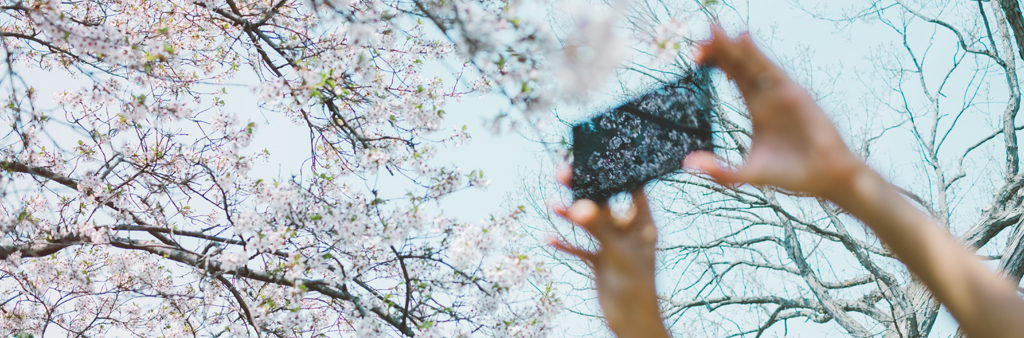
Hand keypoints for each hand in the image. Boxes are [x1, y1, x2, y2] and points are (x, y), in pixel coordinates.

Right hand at [550, 168, 668, 337]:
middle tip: (564, 171)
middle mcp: (627, 231)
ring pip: (588, 223)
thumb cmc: (636, 286)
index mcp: (643, 223)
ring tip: (552, 202)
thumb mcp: (617, 253)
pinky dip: (565, 243)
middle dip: (585, 189)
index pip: (633, 189)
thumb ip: (598, 228)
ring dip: (570, 214)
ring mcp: (612, 246)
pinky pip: (579, 248)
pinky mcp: (599, 262)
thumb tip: (579, 206)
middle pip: (605, 202)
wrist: (632, 322)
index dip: (618, 172)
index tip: (599, 154)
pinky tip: (549, 238)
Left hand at [684, 25, 867, 198]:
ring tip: (714, 29)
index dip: (714, 61)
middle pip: (741, 62)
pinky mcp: (795, 96)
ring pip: (753, 62)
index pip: (733, 73)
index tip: (693, 57)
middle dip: (720, 47)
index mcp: (757, 105)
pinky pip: (773, 71)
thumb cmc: (790, 174)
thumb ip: (719, 171)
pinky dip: (757, 55)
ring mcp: (782, 93)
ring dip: (734, 45)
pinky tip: (742, 40)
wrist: (824, 179)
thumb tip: (687, 163)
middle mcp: (768, 94)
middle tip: (701, 32)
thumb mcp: (748, 174)